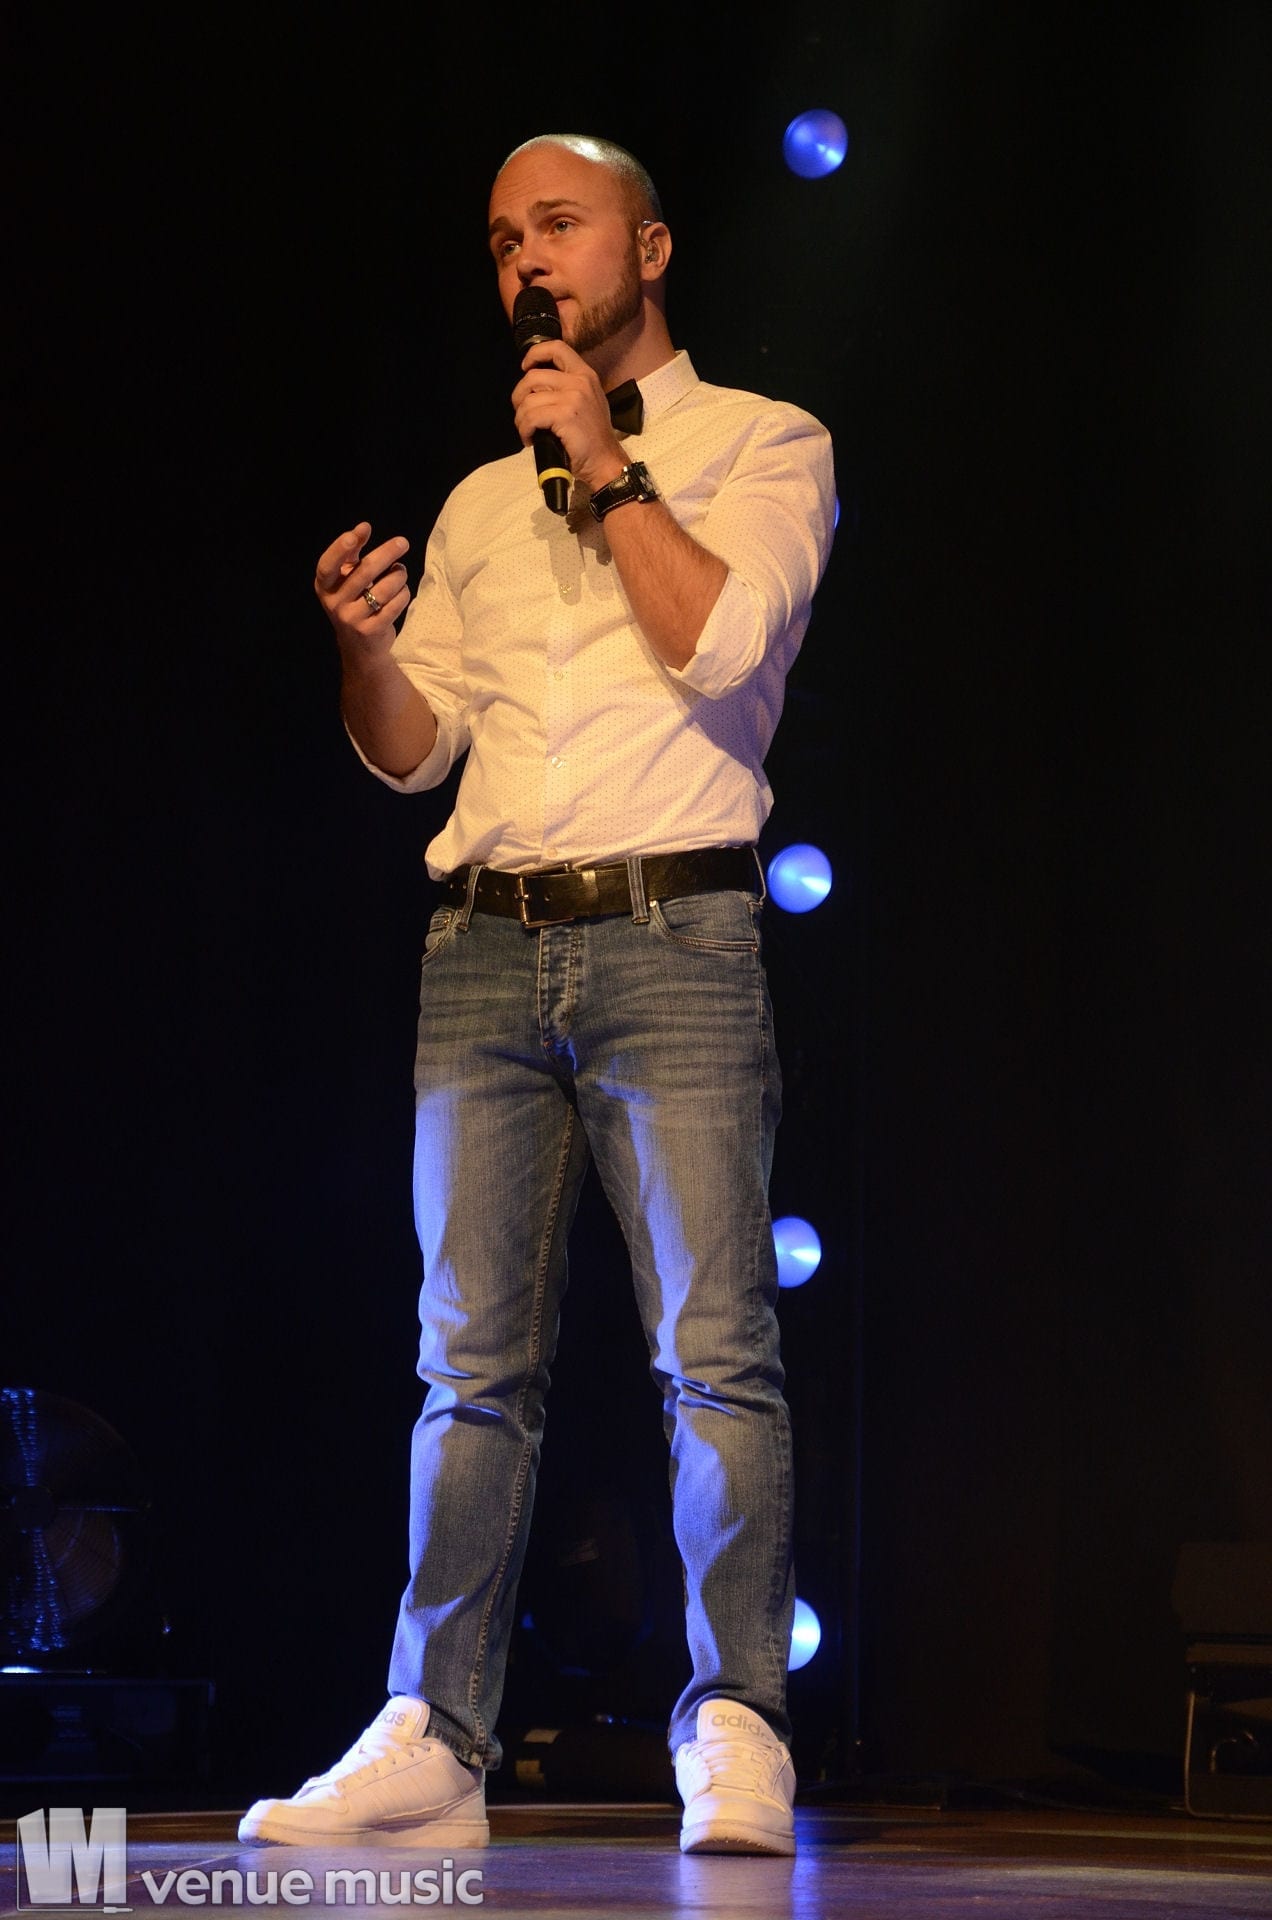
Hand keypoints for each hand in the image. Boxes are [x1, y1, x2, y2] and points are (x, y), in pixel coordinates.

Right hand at [314, 522, 409, 660]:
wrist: (359, 647)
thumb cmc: (354, 602)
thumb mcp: (346, 579)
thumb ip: (352, 553)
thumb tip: (363, 527)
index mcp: (325, 587)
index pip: (327, 566)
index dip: (339, 549)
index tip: (356, 533)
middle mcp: (334, 603)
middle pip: (364, 572)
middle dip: (386, 553)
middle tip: (403, 542)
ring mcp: (352, 619)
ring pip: (384, 589)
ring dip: (398, 576)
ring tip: (400, 573)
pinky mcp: (371, 631)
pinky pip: (394, 605)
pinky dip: (403, 594)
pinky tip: (401, 591)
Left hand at [511, 343, 626, 492]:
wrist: (604, 461)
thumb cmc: (593, 438)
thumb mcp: (588, 402)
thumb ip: (568, 388)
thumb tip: (538, 388)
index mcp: (585, 375)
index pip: (557, 348)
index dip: (535, 354)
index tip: (525, 367)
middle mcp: (579, 382)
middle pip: (533, 376)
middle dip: (519, 396)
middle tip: (522, 412)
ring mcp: (572, 398)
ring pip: (528, 400)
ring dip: (521, 418)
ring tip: (527, 431)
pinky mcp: (564, 415)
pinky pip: (531, 417)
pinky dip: (524, 430)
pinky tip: (529, 439)